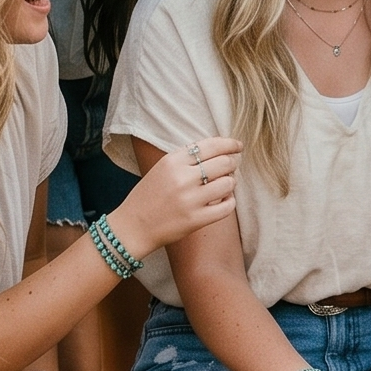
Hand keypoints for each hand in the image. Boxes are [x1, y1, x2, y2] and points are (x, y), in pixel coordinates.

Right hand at [116, 137, 241, 256]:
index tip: (238, 146)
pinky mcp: (196, 220)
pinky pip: (227, 207)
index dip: (229, 144)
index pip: (211, 145)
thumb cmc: (149, 196)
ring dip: (231, 183)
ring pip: (228, 183)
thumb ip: (187, 158)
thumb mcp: (162, 168)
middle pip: (224, 163)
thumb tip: (220, 150)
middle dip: (232, 163)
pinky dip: (230, 202)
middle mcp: (182, 178)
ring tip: (225, 185)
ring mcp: (190, 200)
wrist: (133, 226)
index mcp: (173, 161)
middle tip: (231, 167)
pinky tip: (224, 200)